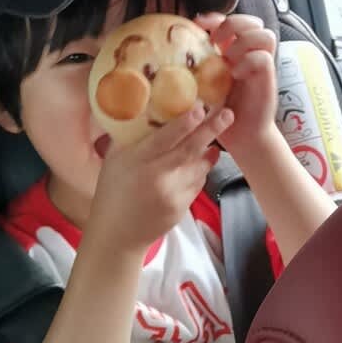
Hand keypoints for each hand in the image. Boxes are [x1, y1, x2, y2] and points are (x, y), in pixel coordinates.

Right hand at [89, 105, 233, 250]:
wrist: (117, 233)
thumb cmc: (113, 191)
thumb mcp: (113, 160)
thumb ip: (130, 138)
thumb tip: (148, 111)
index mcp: (138, 161)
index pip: (165, 139)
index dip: (184, 124)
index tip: (200, 109)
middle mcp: (157, 177)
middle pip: (190, 150)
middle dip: (211, 130)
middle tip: (228, 114)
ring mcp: (172, 194)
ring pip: (198, 167)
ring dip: (208, 153)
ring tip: (213, 144)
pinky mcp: (182, 208)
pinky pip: (197, 184)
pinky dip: (199, 172)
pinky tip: (197, 166)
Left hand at [194, 12, 276, 156]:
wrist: (242, 136)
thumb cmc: (220, 115)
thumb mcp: (204, 88)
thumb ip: (197, 71)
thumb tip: (168, 59)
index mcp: (233, 54)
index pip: (230, 22)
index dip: (216, 17)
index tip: (197, 24)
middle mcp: (249, 56)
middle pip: (252, 21)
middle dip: (232, 24)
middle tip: (215, 41)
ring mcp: (260, 67)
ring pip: (264, 34)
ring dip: (244, 41)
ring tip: (228, 59)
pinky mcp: (267, 79)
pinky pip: (265, 57)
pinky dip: (249, 61)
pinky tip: (235, 74)